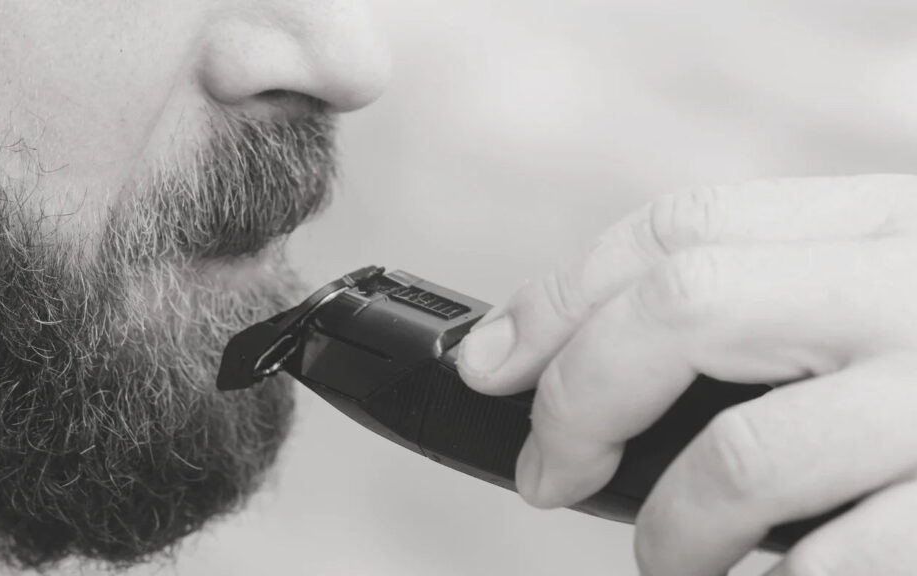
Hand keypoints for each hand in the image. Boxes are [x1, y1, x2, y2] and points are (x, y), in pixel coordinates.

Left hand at [457, 175, 916, 575]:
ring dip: (669, 528)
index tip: (490, 361)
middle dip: (579, 400)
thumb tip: (597, 360)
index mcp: (883, 229)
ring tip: (668, 560)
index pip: (683, 228)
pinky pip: (826, 564)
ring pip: (739, 456)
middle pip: (681, 304)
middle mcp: (909, 292)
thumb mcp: (890, 295)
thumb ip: (776, 304)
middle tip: (544, 477)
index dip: (561, 296)